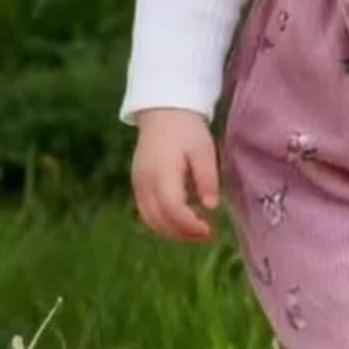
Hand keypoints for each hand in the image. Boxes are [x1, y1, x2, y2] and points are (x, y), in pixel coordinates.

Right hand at [131, 108, 220, 240]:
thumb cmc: (187, 130)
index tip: (209, 230)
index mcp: (163, 171)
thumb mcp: (204, 150)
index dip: (190, 225)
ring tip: (196, 232)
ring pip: (150, 220)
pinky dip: (162, 223)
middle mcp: (145, 181)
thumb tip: (211, 207)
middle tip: (206, 234)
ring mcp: (137, 184)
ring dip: (172, 232)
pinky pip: (146, 212)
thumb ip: (207, 179)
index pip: (172, 208)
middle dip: (183, 234)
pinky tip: (181, 221)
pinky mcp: (137, 185)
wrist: (163, 113)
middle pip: (159, 220)